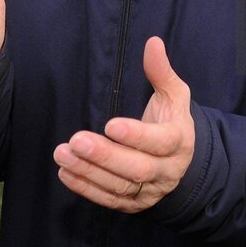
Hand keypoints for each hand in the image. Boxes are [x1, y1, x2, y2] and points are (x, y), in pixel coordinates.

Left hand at [54, 37, 194, 212]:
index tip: (110, 125)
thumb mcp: (174, 94)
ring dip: (89, 171)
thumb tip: (152, 42)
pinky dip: (86, 188)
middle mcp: (167, 170)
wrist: (182, 161)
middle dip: (105, 156)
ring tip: (62, 154)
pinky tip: (66, 172)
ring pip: (120, 186)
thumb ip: (161, 71)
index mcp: (179, 141)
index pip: (160, 141)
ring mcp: (150, 191)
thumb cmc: (172, 120)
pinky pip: (109, 200)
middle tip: (76, 140)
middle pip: (137, 169)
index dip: (136, 136)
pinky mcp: (134, 204)